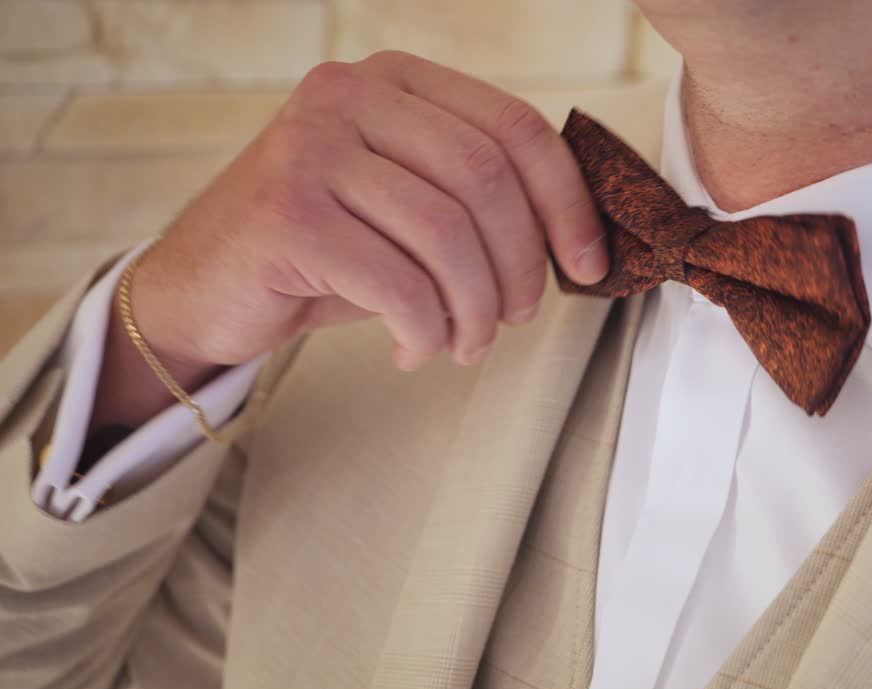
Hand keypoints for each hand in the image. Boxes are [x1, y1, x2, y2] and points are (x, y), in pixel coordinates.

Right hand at [90, 52, 608, 430]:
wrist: (207, 288)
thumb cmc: (329, 252)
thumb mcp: (410, 211)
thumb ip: (480, 203)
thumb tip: (581, 244)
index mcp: (395, 80)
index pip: (515, 127)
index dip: (568, 203)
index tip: (589, 267)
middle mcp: (349, 94)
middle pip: (488, 178)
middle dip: (522, 265)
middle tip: (515, 319)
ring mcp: (310, 145)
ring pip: (448, 234)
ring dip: (476, 308)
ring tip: (466, 343)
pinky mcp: (286, 211)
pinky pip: (399, 282)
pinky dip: (426, 331)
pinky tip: (415, 349)